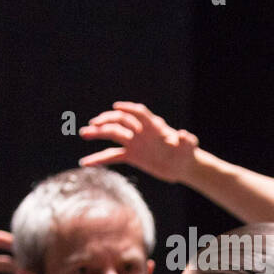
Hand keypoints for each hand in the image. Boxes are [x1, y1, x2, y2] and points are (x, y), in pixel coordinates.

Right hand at [78, 102, 199, 182]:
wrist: (182, 165)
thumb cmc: (187, 152)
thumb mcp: (189, 147)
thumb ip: (187, 140)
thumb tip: (183, 134)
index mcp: (154, 127)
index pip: (140, 114)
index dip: (129, 109)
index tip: (116, 108)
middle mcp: (141, 132)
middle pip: (121, 121)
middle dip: (108, 121)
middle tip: (94, 124)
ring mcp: (134, 143)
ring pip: (113, 135)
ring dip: (99, 133)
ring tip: (84, 133)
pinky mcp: (131, 155)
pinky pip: (112, 156)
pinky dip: (99, 158)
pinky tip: (86, 162)